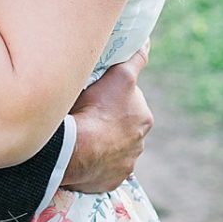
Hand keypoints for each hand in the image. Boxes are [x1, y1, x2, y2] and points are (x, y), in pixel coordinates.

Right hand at [61, 53, 152, 191]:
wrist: (75, 151)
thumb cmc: (94, 109)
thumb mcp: (118, 77)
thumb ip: (135, 59)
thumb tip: (147, 40)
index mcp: (143, 118)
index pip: (128, 102)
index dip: (111, 96)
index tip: (95, 96)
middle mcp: (139, 143)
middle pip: (121, 126)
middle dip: (107, 121)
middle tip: (84, 114)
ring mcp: (124, 165)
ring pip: (111, 148)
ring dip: (100, 142)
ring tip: (79, 136)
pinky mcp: (109, 181)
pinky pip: (101, 169)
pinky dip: (93, 163)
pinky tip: (80, 154)